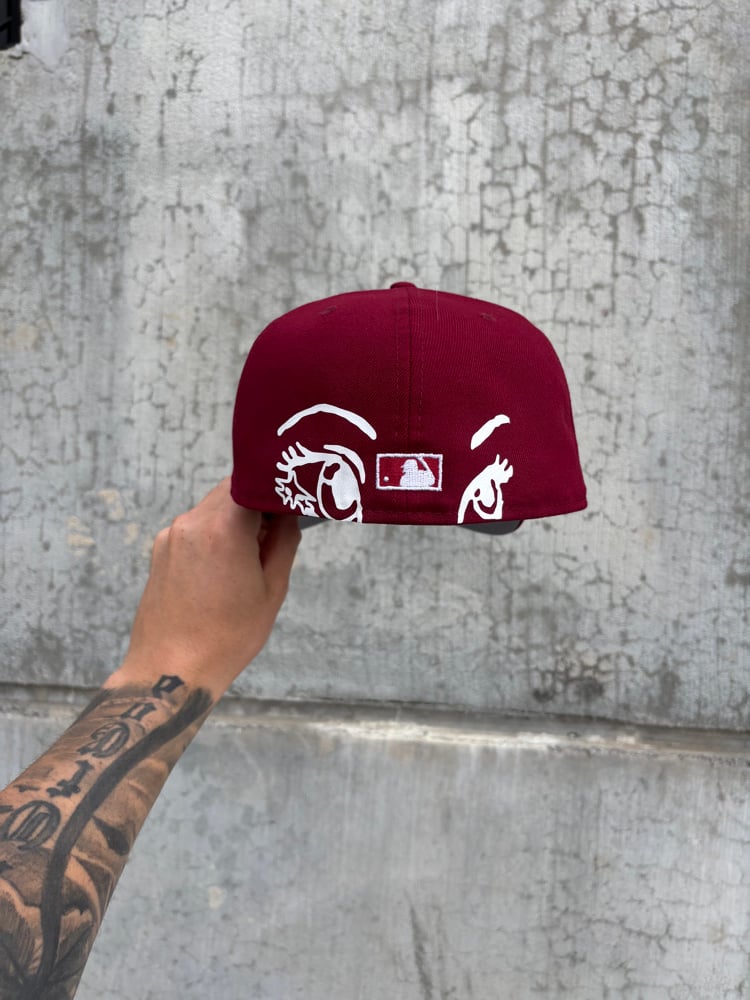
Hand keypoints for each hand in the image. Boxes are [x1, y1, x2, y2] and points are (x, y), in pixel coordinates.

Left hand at [120, 478, 300, 694]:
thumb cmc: (226, 636)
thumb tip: (287, 515)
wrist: (171, 669)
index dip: (274, 489)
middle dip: (255, 504)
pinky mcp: (160, 550)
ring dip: (234, 521)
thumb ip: (284, 542)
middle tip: (276, 532)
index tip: (291, 503)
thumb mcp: (272, 590)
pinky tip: (223, 570)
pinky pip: (194, 529)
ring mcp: (171, 536)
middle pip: (231, 492)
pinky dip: (214, 537)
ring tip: (249, 558)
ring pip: (212, 510)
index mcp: (224, 528)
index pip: (253, 482)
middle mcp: (192, 523)